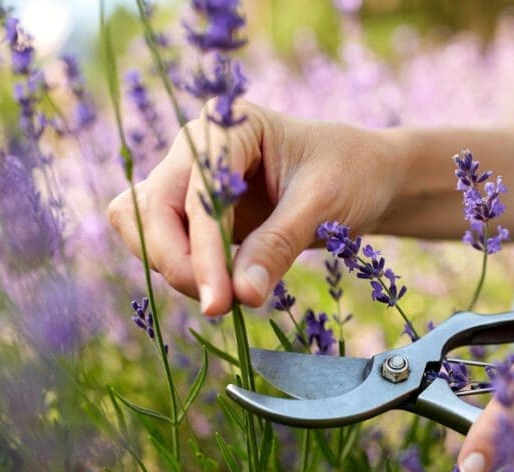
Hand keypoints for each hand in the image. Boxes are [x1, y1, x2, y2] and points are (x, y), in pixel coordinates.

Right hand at [107, 101, 404, 313]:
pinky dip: (182, 269)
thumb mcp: (323, 205)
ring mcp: (191, 177)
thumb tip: (240, 295)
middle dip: (176, 261)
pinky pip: (163, 243)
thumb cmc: (353, 175)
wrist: (368, 177)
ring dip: (175, 267)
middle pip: (149, 207)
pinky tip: (222, 288)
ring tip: (227, 297)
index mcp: (229, 125)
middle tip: (219, 305)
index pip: (195, 192)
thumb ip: (279, 245)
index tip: (220, 301)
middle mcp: (198, 145)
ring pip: (145, 226)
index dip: (201, 250)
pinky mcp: (193, 211)